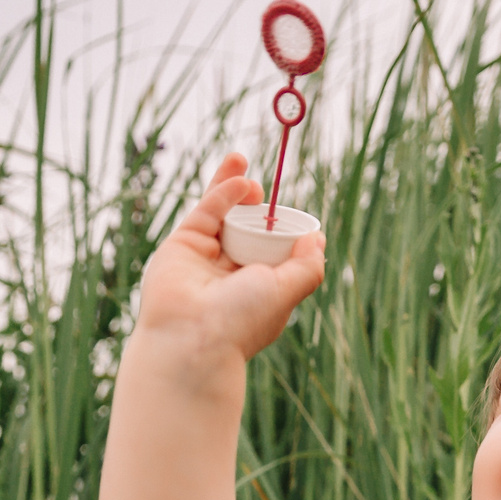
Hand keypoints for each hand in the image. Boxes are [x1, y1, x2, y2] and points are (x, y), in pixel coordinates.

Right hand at [133, 153, 326, 369]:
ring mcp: (205, 259)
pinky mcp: (183, 244)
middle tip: (267, 191)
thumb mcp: (286, 292)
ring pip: (222, 215)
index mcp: (258, 290)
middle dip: (257, 209)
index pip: (273, 255)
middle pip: (246, 231)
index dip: (284, 235)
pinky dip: (222, 192)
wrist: (192, 338)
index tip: (300, 223)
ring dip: (234, 187)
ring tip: (243, 161)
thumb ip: (306, 266)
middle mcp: (230, 275)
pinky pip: (207, 212)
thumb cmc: (242, 320)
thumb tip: (317, 238)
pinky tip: (240, 181)